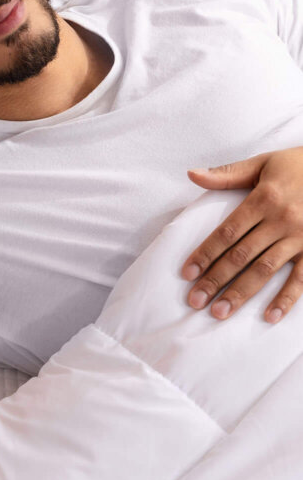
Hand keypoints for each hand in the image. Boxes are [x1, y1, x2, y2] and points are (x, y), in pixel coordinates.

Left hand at [181, 147, 302, 323]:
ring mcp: (302, 237)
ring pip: (265, 270)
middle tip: (195, 301)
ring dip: (242, 293)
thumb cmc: (300, 165)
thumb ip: (227, 174)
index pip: (227, 233)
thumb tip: (191, 175)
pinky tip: (269, 316)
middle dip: (216, 279)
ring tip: (220, 312)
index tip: (187, 274)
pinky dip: (286, 298)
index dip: (205, 254)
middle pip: (241, 255)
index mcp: (264, 199)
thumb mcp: (264, 163)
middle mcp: (281, 220)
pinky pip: (302, 278)